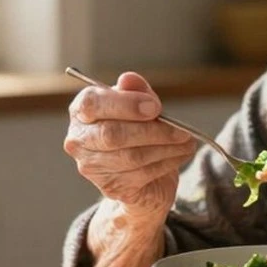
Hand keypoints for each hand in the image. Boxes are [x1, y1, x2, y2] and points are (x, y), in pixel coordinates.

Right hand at [64, 72, 197, 218]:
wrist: (142, 173)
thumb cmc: (137, 129)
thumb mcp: (139, 103)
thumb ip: (135, 90)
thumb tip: (129, 79)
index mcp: (82, 111)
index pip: (92, 104)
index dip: (125, 104)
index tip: (155, 107)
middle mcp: (79, 140)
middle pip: (112, 135)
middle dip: (153, 131)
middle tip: (181, 130)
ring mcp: (91, 167)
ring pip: (131, 157)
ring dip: (166, 148)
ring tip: (187, 142)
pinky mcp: (110, 187)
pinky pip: (142, 174)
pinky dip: (167, 163)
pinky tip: (180, 154)